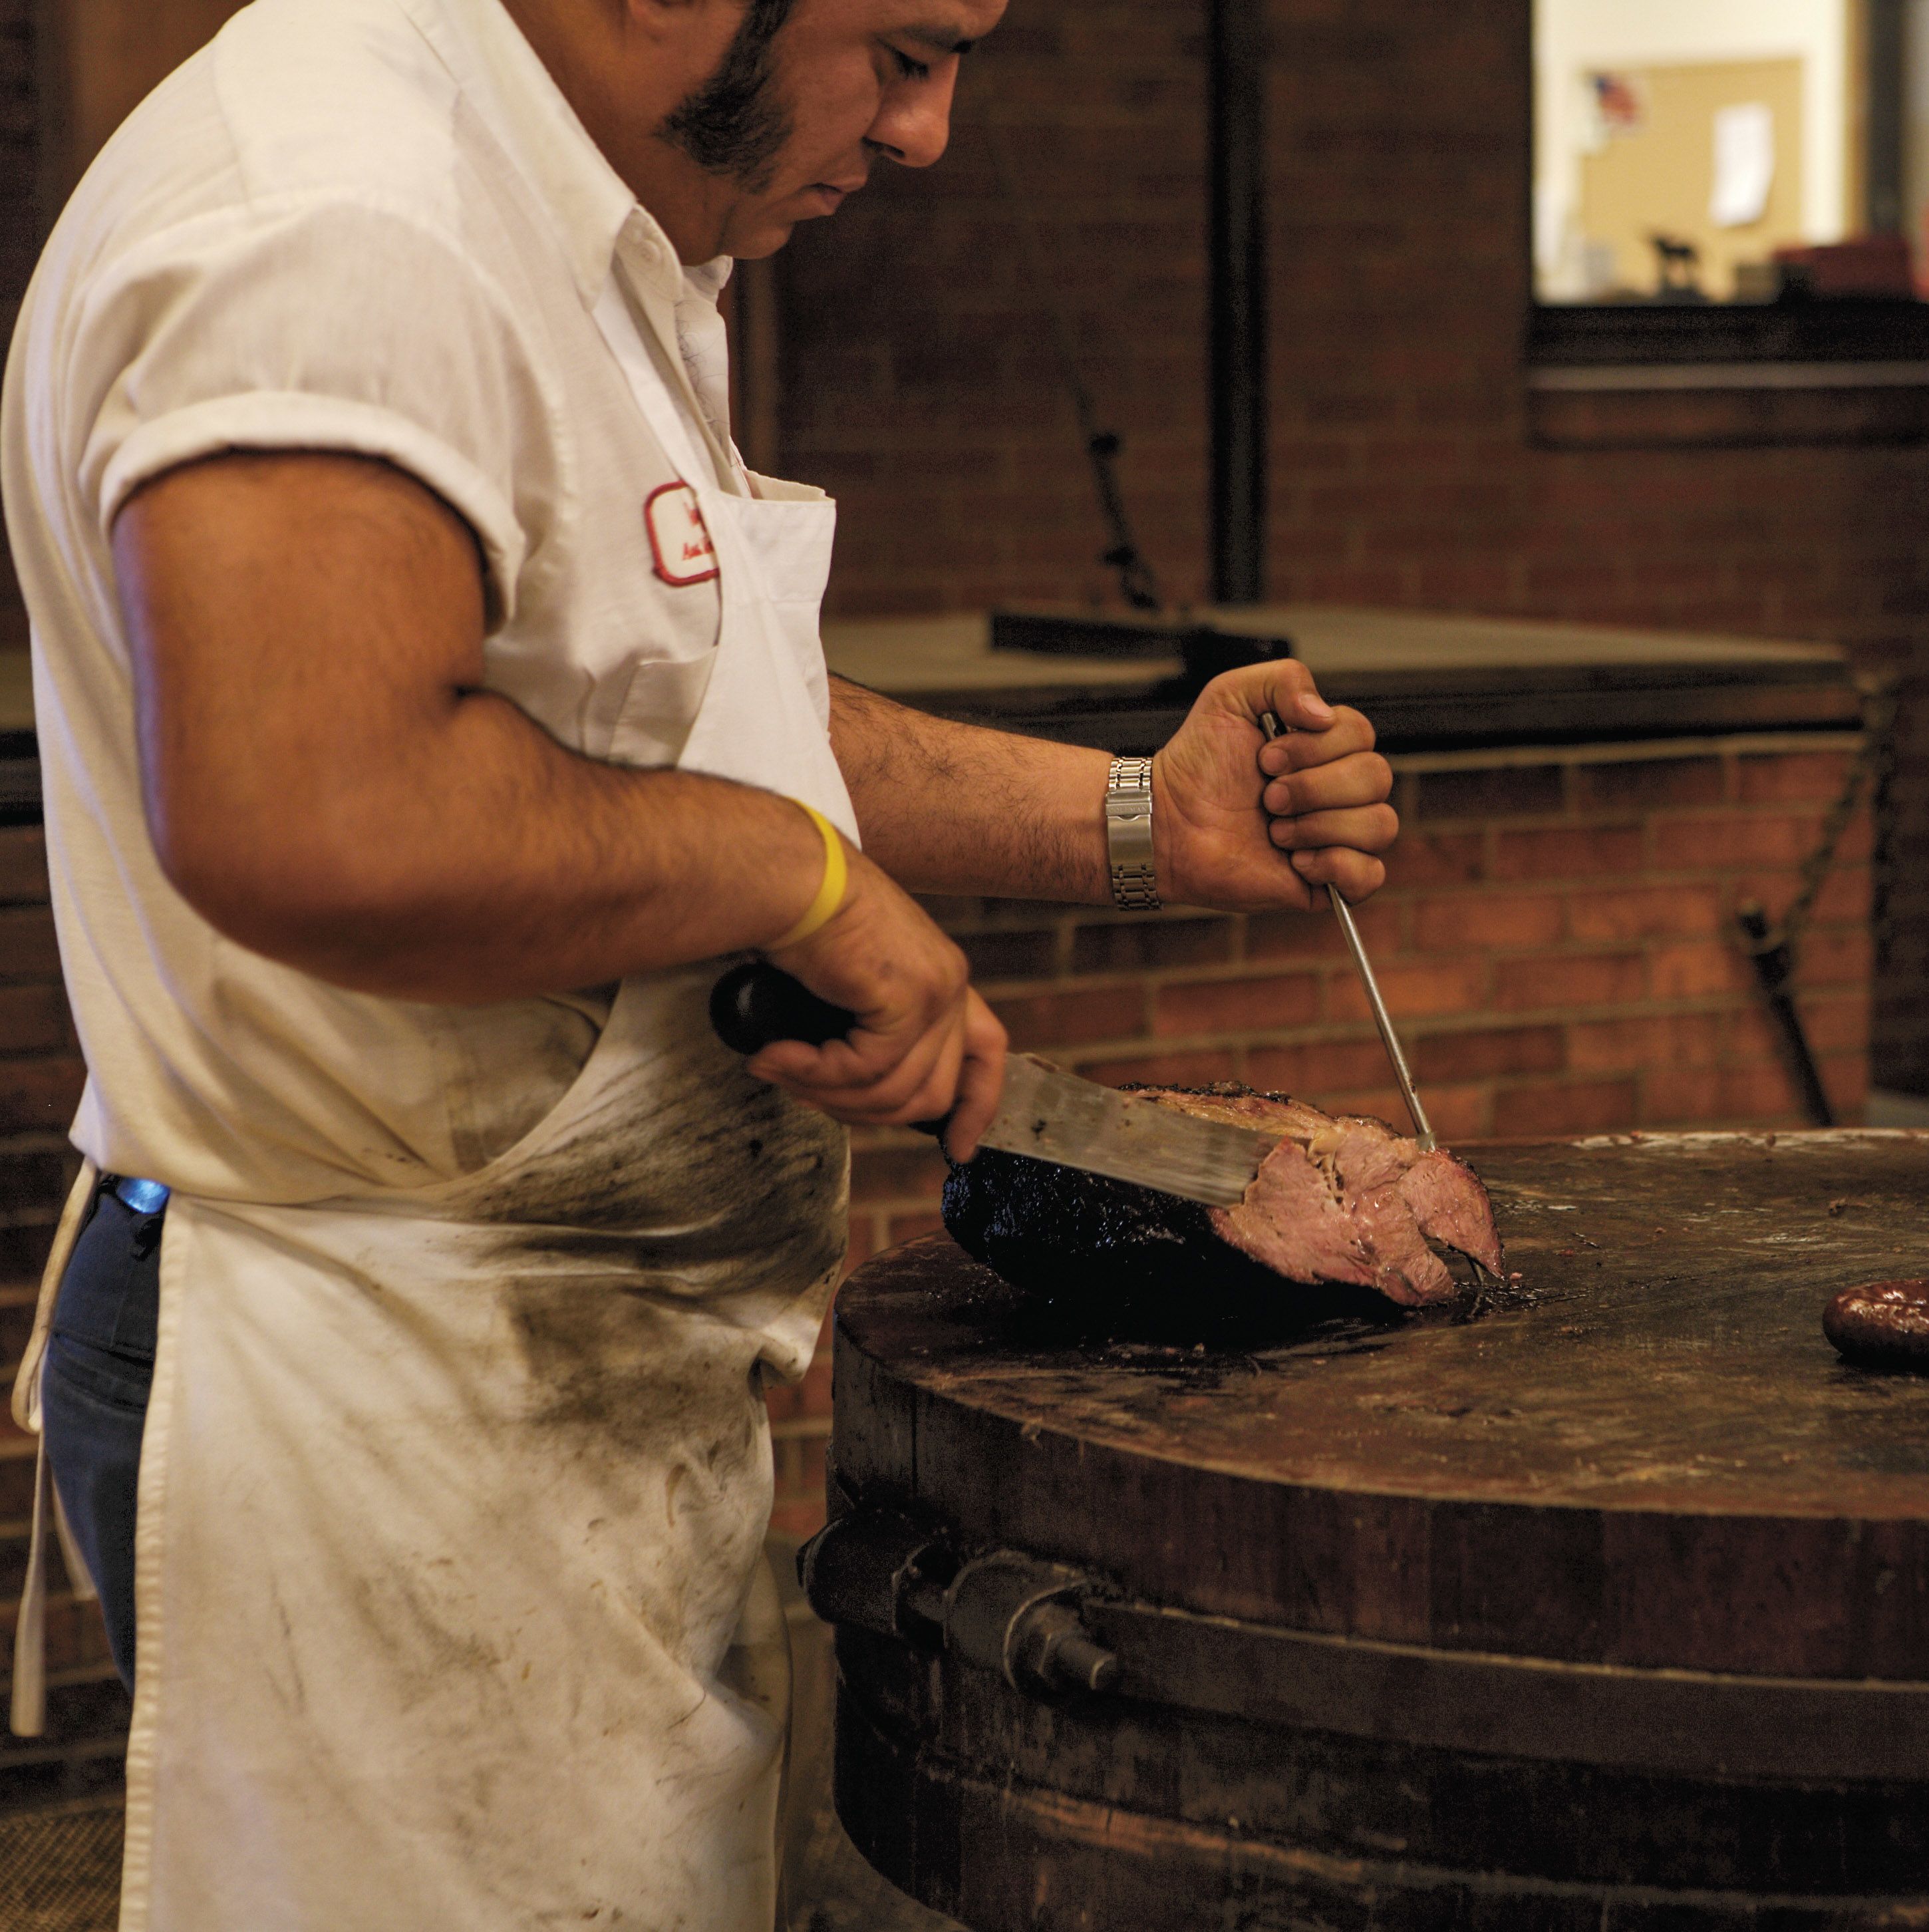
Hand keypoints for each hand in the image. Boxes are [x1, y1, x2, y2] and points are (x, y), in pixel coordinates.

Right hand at [747, 848, 1007, 1157]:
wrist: (784, 877)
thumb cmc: (802, 921)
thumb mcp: (850, 987)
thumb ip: (867, 1033)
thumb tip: (851, 1094)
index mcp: (944, 978)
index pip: (988, 1053)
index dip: (977, 1107)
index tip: (960, 1149)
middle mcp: (950, 983)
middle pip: (931, 1093)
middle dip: (862, 1111)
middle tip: (802, 1091)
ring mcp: (935, 990)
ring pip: (894, 1091)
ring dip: (827, 1093)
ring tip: (778, 1069)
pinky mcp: (908, 997)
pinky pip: (865, 1070)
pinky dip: (815, 1073)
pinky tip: (775, 1056)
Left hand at [1151, 661, 1396, 911]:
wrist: (1168, 822)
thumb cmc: (1198, 763)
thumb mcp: (1231, 696)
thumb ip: (1285, 679)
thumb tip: (1324, 714)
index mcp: (1325, 748)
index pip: (1361, 734)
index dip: (1315, 747)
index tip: (1265, 758)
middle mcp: (1338, 790)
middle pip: (1376, 777)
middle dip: (1312, 787)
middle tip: (1267, 797)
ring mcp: (1336, 836)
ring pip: (1380, 824)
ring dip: (1319, 825)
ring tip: (1274, 830)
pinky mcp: (1327, 881)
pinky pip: (1371, 874)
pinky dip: (1336, 865)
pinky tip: (1295, 861)